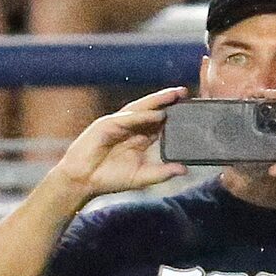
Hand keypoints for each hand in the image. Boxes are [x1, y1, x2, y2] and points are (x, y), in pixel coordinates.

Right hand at [51, 86, 185, 198]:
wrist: (82, 182)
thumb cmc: (108, 179)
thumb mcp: (142, 177)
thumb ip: (163, 173)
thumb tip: (185, 169)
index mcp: (139, 137)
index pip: (160, 122)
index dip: (175, 115)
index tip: (194, 110)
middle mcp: (130, 127)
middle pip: (152, 110)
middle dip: (168, 101)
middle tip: (186, 93)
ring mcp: (117, 124)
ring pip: (141, 108)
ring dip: (158, 100)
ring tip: (175, 95)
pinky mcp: (105, 125)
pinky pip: (127, 118)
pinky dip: (142, 115)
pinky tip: (157, 114)